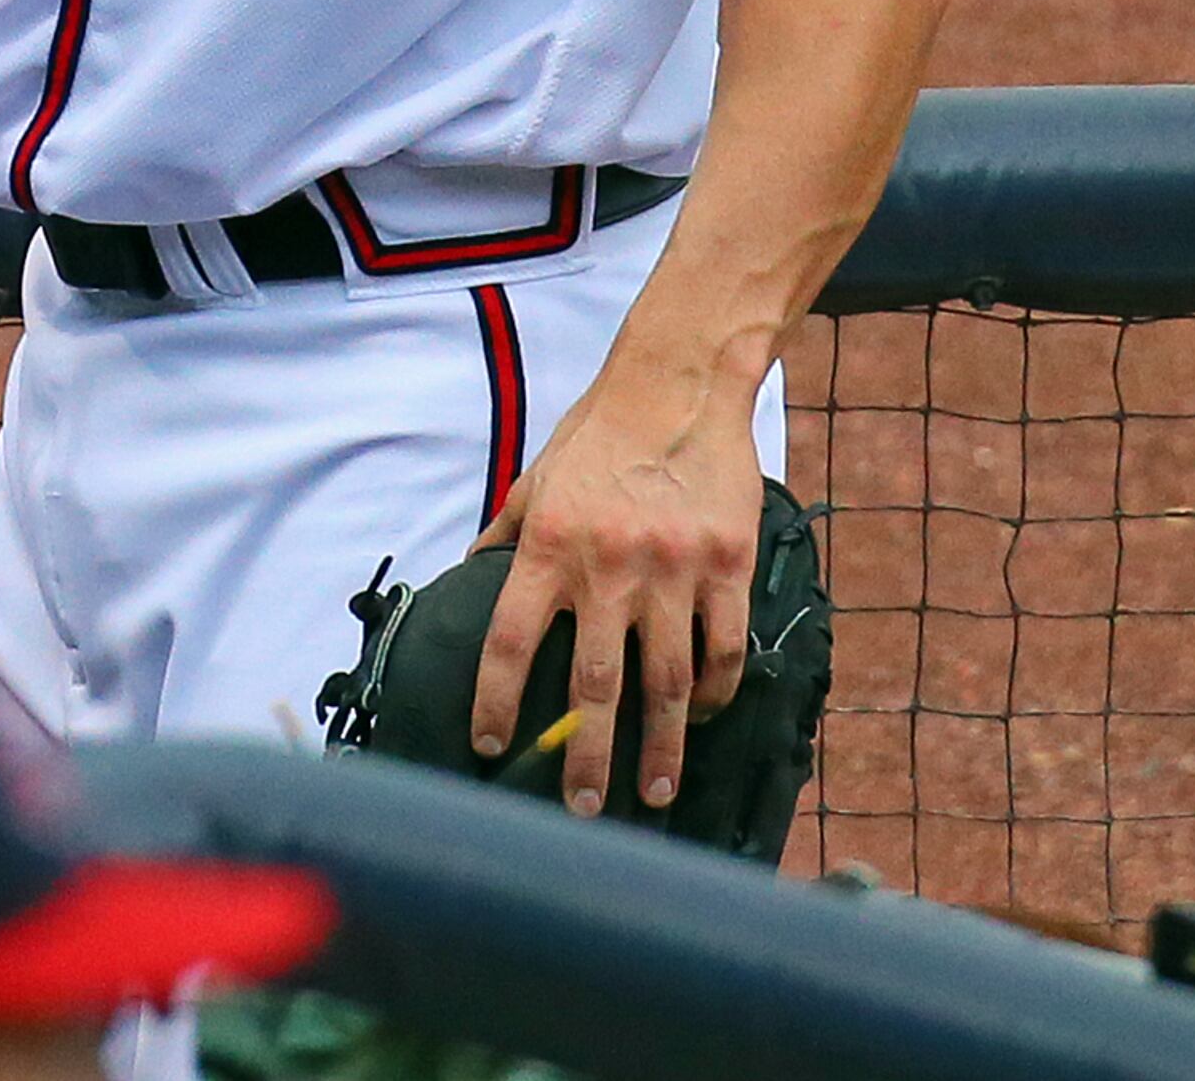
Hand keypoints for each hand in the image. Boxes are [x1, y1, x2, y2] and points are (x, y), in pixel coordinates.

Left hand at [469, 369, 762, 815]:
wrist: (677, 387)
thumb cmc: (598, 437)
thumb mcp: (536, 481)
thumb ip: (505, 535)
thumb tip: (466, 577)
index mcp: (548, 548)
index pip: (507, 641)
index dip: (494, 700)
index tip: (487, 745)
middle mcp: (608, 567)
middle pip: (594, 684)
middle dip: (587, 756)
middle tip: (583, 808)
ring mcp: (673, 570)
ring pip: (667, 681)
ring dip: (660, 744)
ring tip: (653, 791)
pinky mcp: (728, 566)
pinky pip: (724, 649)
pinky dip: (716, 692)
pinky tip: (703, 720)